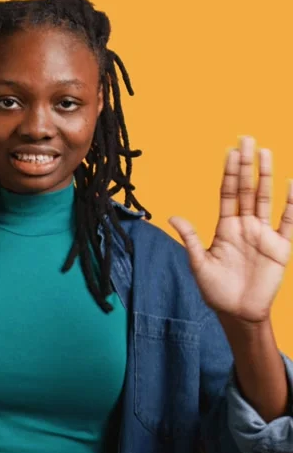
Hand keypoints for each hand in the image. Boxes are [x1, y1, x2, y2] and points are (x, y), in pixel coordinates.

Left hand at [168, 136, 292, 323]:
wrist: (238, 314)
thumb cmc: (216, 292)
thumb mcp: (199, 264)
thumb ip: (190, 239)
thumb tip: (172, 216)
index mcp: (225, 228)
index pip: (227, 193)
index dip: (228, 172)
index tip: (230, 150)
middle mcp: (245, 226)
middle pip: (246, 189)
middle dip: (246, 164)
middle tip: (247, 138)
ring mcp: (263, 235)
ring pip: (264, 198)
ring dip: (266, 176)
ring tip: (265, 152)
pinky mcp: (279, 248)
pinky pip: (287, 221)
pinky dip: (291, 204)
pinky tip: (291, 184)